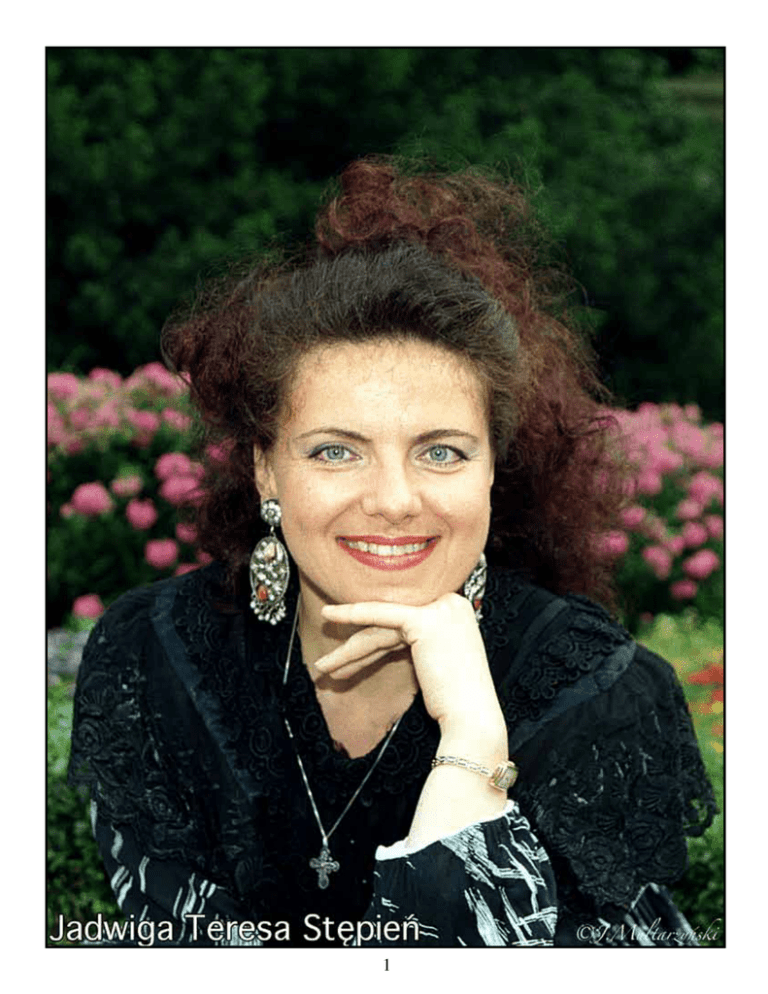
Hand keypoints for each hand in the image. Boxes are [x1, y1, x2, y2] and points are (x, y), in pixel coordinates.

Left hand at [317, 593, 504, 739]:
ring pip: (383, 626)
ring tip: (323, 666)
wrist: (472, 718)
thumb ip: (416, 641)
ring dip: (349, 648)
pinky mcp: (425, 619)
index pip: (405, 621)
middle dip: (360, 646)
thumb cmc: (455, 700)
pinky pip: (381, 615)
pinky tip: (331, 616)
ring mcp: (440, 609)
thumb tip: (382, 638)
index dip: (374, 636)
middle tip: (331, 663)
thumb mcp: (434, 660)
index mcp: (456, 610)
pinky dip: (353, 614)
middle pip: (392, 624)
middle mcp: (451, 603)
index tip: (349, 655)